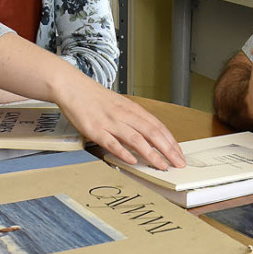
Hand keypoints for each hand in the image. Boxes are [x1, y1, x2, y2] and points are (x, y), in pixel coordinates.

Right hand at [55, 73, 184, 169]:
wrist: (73, 87)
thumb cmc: (95, 98)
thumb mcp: (120, 106)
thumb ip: (134, 120)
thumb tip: (149, 137)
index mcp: (133, 109)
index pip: (158, 126)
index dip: (171, 142)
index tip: (179, 154)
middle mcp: (124, 115)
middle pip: (152, 133)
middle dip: (168, 150)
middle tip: (178, 163)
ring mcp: (110, 123)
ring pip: (136, 139)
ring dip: (151, 154)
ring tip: (162, 166)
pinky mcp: (95, 130)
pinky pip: (112, 143)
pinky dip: (123, 152)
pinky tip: (133, 161)